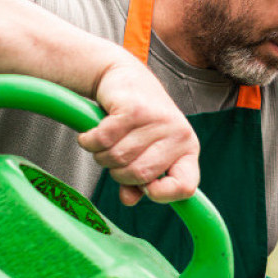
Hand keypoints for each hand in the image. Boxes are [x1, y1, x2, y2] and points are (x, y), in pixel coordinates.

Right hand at [78, 58, 200, 205]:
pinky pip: (103, 139)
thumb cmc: (138, 123)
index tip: (146, 189)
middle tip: (115, 159)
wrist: (124, 77)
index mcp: (188, 150)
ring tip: (105, 144)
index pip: (185, 186)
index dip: (162, 195)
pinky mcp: (133, 108)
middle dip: (119, 173)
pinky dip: (89, 142)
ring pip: (119, 158)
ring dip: (102, 156)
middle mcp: (179, 135)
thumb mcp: (145, 152)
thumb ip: (139, 182)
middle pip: (141, 174)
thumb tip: (129, 200)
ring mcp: (157, 120)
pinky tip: (90, 135)